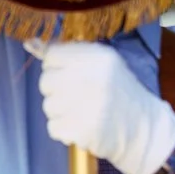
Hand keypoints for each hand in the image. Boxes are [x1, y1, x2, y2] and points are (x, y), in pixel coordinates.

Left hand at [32, 39, 174, 173]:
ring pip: (48, 105)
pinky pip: (53, 128)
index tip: (71, 74)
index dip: (58, 66)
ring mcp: (86, 106)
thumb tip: (30, 43)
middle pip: (46, 80)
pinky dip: (64, 130)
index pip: (52, 55)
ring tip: (84, 112)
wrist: (143, 129)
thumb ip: (68, 53)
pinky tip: (83, 126)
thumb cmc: (119, 93)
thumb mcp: (102, 64)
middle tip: (80, 96)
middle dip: (57, 90)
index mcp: (98, 56)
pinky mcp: (82, 130)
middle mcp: (91, 78)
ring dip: (60, 112)